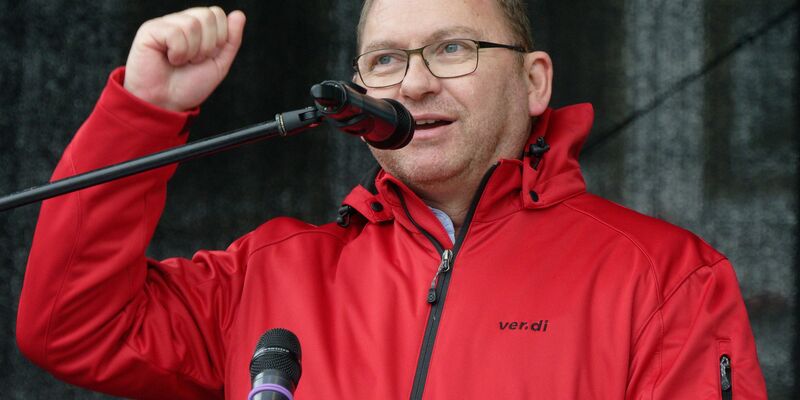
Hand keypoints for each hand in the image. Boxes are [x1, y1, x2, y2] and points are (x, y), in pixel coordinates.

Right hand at [123, 6, 245, 110]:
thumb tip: (239, 15)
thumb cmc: (188, 86)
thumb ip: (231, 40)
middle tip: (194, 60)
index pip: (217, 14)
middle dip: (208, 45)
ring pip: (192, 24)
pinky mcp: (150, 30)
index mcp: (197, 28)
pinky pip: (175, 32)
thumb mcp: (219, 64)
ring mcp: (165, 24)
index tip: (207, 56)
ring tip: (181, 61)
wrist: (167, 103)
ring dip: (192, 51)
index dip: (220, 37)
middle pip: (208, 15)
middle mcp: (181, 22)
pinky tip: (170, 59)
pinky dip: (178, 52)